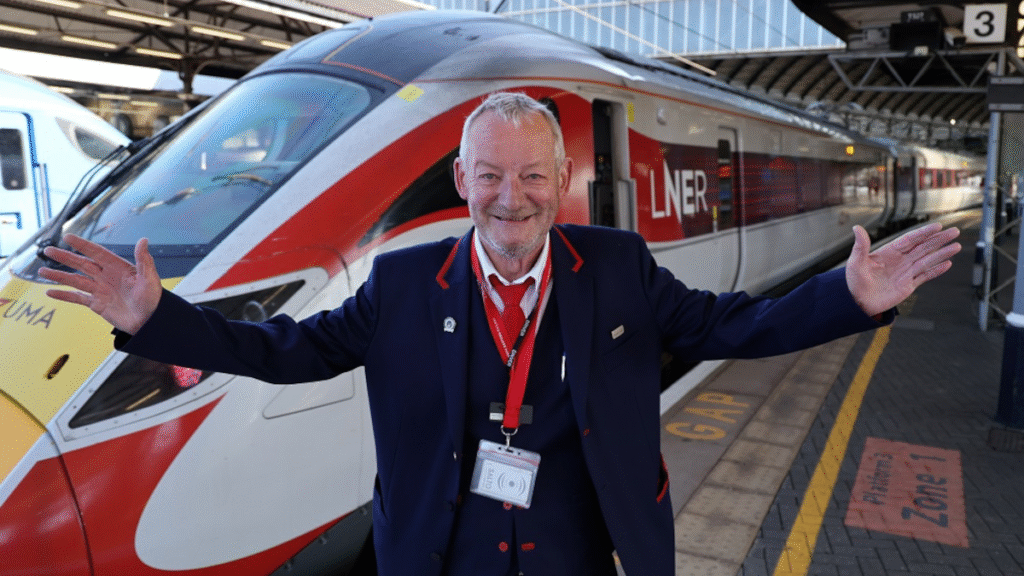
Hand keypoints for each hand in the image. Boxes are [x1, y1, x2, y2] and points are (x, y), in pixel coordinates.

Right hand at [39, 234, 161, 334]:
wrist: (151, 322)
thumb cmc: (154, 300)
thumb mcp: (150, 279)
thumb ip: (144, 260)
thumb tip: (143, 240)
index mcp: (118, 267)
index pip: (97, 253)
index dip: (83, 245)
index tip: (68, 236)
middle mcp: (106, 276)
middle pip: (81, 264)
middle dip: (65, 257)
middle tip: (48, 250)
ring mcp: (100, 290)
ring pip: (75, 280)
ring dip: (58, 276)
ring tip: (41, 271)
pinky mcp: (97, 304)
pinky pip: (77, 298)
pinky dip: (63, 295)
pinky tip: (50, 292)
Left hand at [845, 223, 960, 316]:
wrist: (856, 302)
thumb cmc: (853, 281)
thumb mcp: (856, 262)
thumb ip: (860, 246)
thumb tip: (856, 228)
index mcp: (889, 252)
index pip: (910, 239)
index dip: (924, 233)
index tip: (938, 226)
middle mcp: (900, 260)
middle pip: (923, 247)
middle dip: (939, 239)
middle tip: (955, 231)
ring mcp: (905, 273)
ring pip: (927, 260)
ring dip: (942, 253)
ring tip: (956, 246)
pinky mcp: (908, 286)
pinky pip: (925, 276)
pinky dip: (936, 270)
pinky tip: (947, 264)